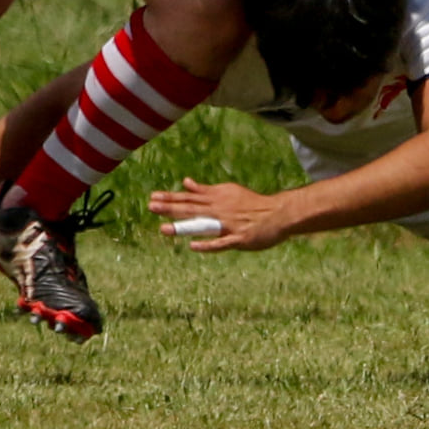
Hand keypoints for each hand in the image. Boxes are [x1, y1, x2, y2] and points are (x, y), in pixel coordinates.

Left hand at [149, 177, 295, 251]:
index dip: (171, 197)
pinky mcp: (238, 238)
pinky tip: (194, 246)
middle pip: (192, 208)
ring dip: (184, 227)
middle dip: (170, 208)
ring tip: (164, 229)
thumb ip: (205, 190)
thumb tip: (185, 183)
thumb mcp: (228, 191)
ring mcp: (229, 224)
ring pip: (203, 225)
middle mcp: (220, 209)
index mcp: (218, 197)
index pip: (190, 197)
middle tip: (151, 206)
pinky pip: (221, 243)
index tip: (153, 196)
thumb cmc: (251, 204)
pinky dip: (208, 245)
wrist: (278, 213)